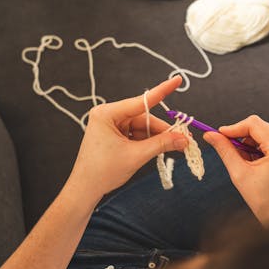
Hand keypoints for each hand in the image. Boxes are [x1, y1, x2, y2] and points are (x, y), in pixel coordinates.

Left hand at [65, 76, 187, 203]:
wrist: (86, 189)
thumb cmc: (102, 172)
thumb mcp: (136, 156)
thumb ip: (162, 144)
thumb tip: (183, 139)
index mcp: (107, 114)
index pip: (141, 101)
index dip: (162, 91)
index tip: (177, 80)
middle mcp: (108, 115)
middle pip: (144, 118)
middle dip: (162, 130)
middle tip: (183, 139)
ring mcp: (111, 125)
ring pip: (143, 127)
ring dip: (156, 138)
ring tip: (171, 148)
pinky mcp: (114, 135)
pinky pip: (137, 134)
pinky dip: (148, 142)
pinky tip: (156, 150)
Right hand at [203, 115, 268, 225]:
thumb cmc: (264, 201)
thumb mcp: (240, 174)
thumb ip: (224, 150)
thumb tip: (209, 135)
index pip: (254, 124)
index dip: (234, 128)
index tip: (220, 135)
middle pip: (261, 126)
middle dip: (243, 136)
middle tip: (231, 150)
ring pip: (267, 131)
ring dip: (253, 142)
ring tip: (247, 162)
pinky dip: (263, 146)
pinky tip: (258, 162)